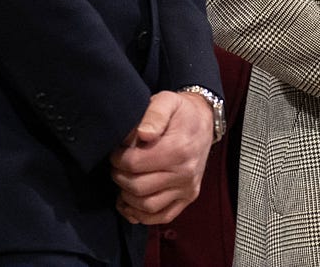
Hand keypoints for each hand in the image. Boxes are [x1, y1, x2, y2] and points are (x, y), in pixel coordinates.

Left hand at [111, 90, 214, 224]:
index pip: (135, 164)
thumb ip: (154, 115)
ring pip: (148, 206)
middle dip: (119, 177)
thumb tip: (143, 134)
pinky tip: (130, 204)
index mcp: (178, 149)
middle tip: (116, 167)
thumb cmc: (180, 112)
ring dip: (128, 198)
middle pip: (138, 187)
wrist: (204, 121)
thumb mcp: (166, 101)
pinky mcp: (189, 197)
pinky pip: (163, 216)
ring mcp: (188, 188)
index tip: (115, 152)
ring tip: (123, 183)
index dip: (118, 159)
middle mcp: (185, 173)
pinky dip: (142, 216)